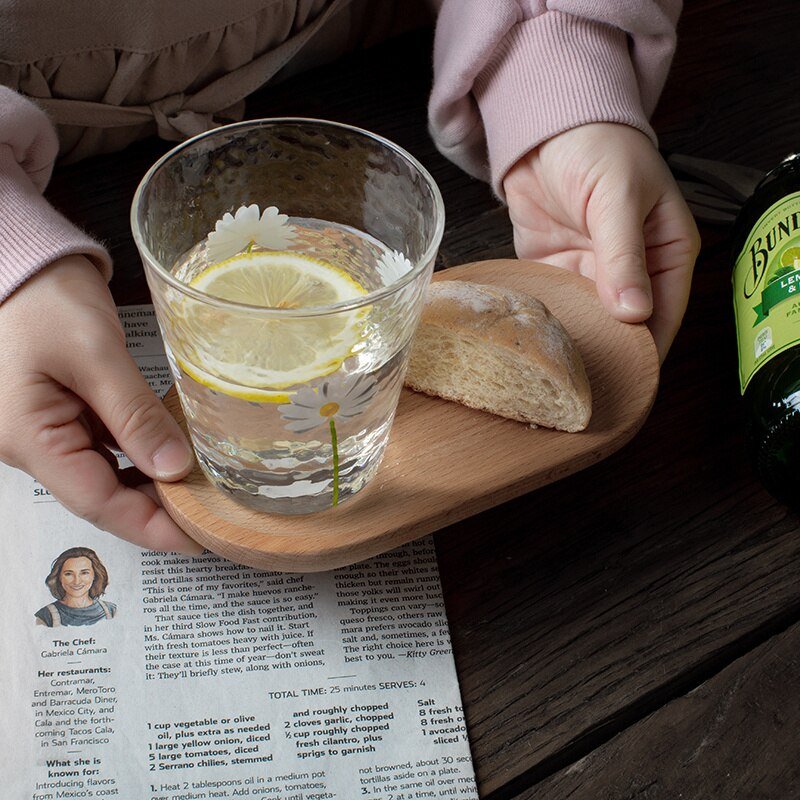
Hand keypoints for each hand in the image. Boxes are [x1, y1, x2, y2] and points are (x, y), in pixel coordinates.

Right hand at [0, 255, 201, 552]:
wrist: (15, 257)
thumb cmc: (42, 297)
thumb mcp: (95, 354)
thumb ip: (134, 414)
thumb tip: (174, 468)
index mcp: (28, 438)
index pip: (97, 502)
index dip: (150, 526)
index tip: (199, 538)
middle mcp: (29, 444)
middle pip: (99, 493)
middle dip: (154, 510)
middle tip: (210, 515)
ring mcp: (42, 429)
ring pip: (101, 472)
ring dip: (147, 483)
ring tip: (198, 489)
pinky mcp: (56, 412)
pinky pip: (99, 445)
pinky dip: (136, 454)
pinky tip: (168, 453)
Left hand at [503, 123, 699, 361]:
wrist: (546, 128)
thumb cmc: (598, 147)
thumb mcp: (617, 197)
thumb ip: (623, 255)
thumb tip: (635, 313)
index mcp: (667, 250)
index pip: (667, 311)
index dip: (651, 345)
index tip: (631, 375)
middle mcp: (633, 269)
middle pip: (629, 325)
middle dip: (612, 350)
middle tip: (590, 382)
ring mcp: (593, 273)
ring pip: (591, 320)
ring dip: (579, 339)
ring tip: (562, 370)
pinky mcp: (558, 272)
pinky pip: (557, 305)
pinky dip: (551, 321)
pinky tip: (541, 342)